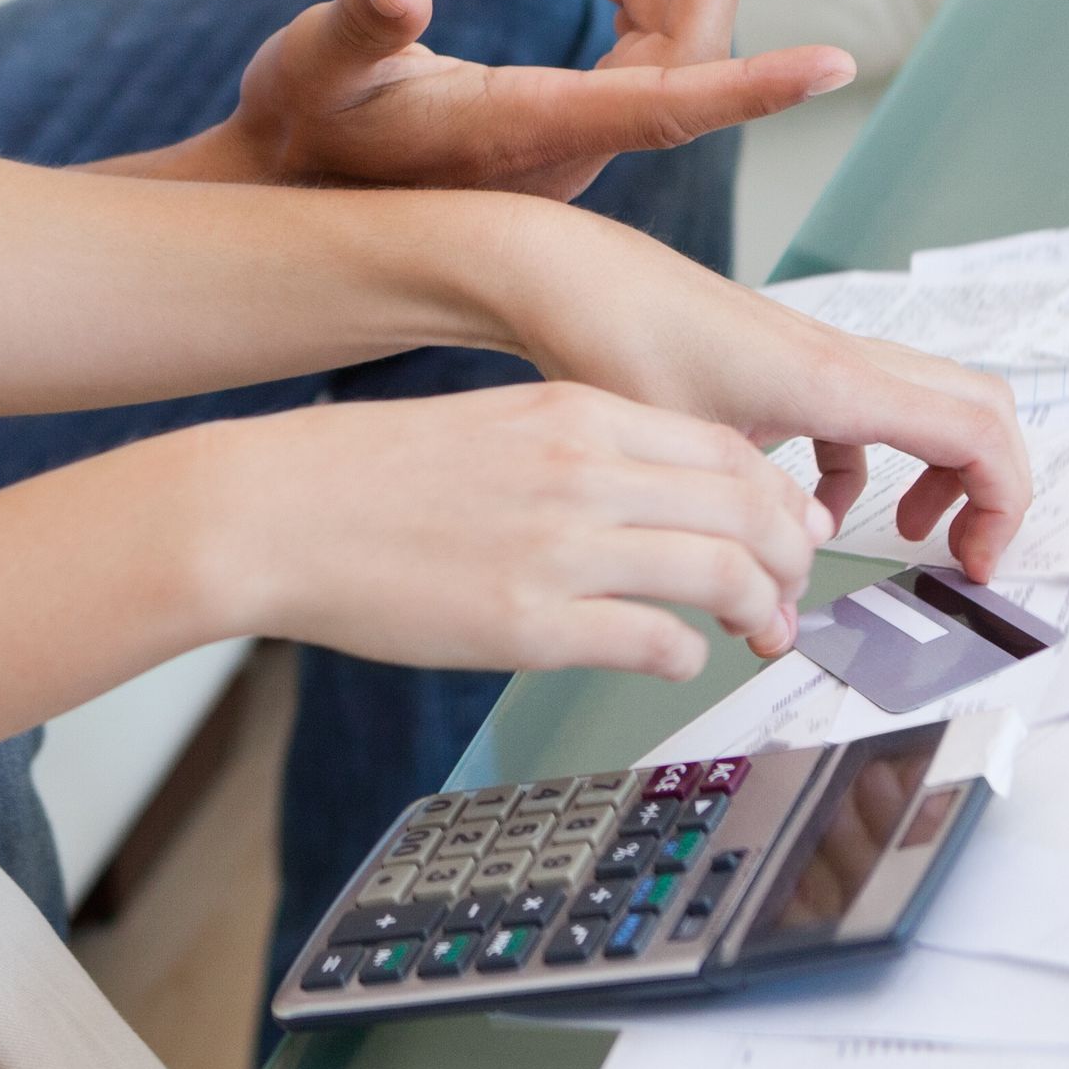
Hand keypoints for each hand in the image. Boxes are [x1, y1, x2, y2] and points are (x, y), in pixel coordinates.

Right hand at [177, 380, 836, 674]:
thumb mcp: (500, 428)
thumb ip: (585, 452)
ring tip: (759, 633)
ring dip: (761, 611)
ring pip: (722, 573)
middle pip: (748, 509)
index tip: (790, 533)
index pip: (729, 451)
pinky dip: (689, 653)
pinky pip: (657, 641)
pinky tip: (678, 655)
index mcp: (575, 414)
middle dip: (792, 559)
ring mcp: (558, 548)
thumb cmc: (371, 475)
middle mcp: (580, 471)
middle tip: (792, 591)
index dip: (780, 500)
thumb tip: (667, 496)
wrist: (275, 510)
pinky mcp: (529, 623)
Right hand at [211, 0, 853, 201]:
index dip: (757, 84)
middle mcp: (572, 140)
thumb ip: (356, 23)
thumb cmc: (297, 128)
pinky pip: (641, 51)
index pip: (671, 104)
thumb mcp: (308, 65)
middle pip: (690, 49)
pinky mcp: (564, 120)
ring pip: (670, 42)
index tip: (836, 65)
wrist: (286, 187)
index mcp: (529, 128)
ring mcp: (574, 133)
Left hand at [492, 212, 1030, 584]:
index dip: (1001, 503)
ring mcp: (820, 358)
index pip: (976, 432)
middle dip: (991, 486)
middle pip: (977, 410)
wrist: (570, 277)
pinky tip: (813, 510)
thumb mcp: (688, 460)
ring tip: (903, 532)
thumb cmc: (619, 341)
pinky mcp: (789, 366)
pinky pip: (866, 414)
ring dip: (936, 472)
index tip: (976, 565)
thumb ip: (739, 548)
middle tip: (965, 553)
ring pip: (925, 409)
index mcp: (838, 381)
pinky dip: (868, 464)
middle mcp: (844, 360)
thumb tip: (772, 627)